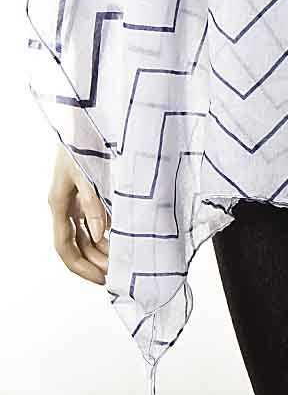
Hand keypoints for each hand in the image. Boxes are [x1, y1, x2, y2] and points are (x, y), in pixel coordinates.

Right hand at [48, 143, 110, 283]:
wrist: (86, 114)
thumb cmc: (83, 139)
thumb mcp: (88, 172)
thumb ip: (94, 204)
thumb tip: (102, 235)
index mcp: (59, 202)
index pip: (66, 248)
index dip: (82, 268)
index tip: (102, 280)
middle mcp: (65, 203)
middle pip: (77, 244)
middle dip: (96, 261)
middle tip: (118, 273)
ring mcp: (75, 196)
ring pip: (86, 232)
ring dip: (102, 247)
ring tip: (122, 258)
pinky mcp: (86, 188)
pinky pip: (93, 217)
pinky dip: (106, 229)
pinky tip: (121, 234)